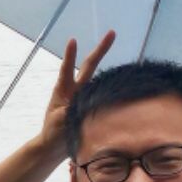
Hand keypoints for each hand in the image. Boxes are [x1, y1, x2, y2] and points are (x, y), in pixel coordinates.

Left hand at [37, 30, 115, 156]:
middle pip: (89, 66)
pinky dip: (114, 91)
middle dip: (101, 49)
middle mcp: (76, 91)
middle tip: (112, 33)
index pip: (68, 69)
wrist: (55, 148)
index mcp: (64, 91)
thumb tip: (94, 101)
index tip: (72, 40)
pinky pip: (104, 97)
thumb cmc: (55, 133)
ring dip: (109, 70)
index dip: (70, 55)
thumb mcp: (61, 120)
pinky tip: (126, 85)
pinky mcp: (92, 108)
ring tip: (120, 50)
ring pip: (100, 80)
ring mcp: (85, 98)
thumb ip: (74, 110)